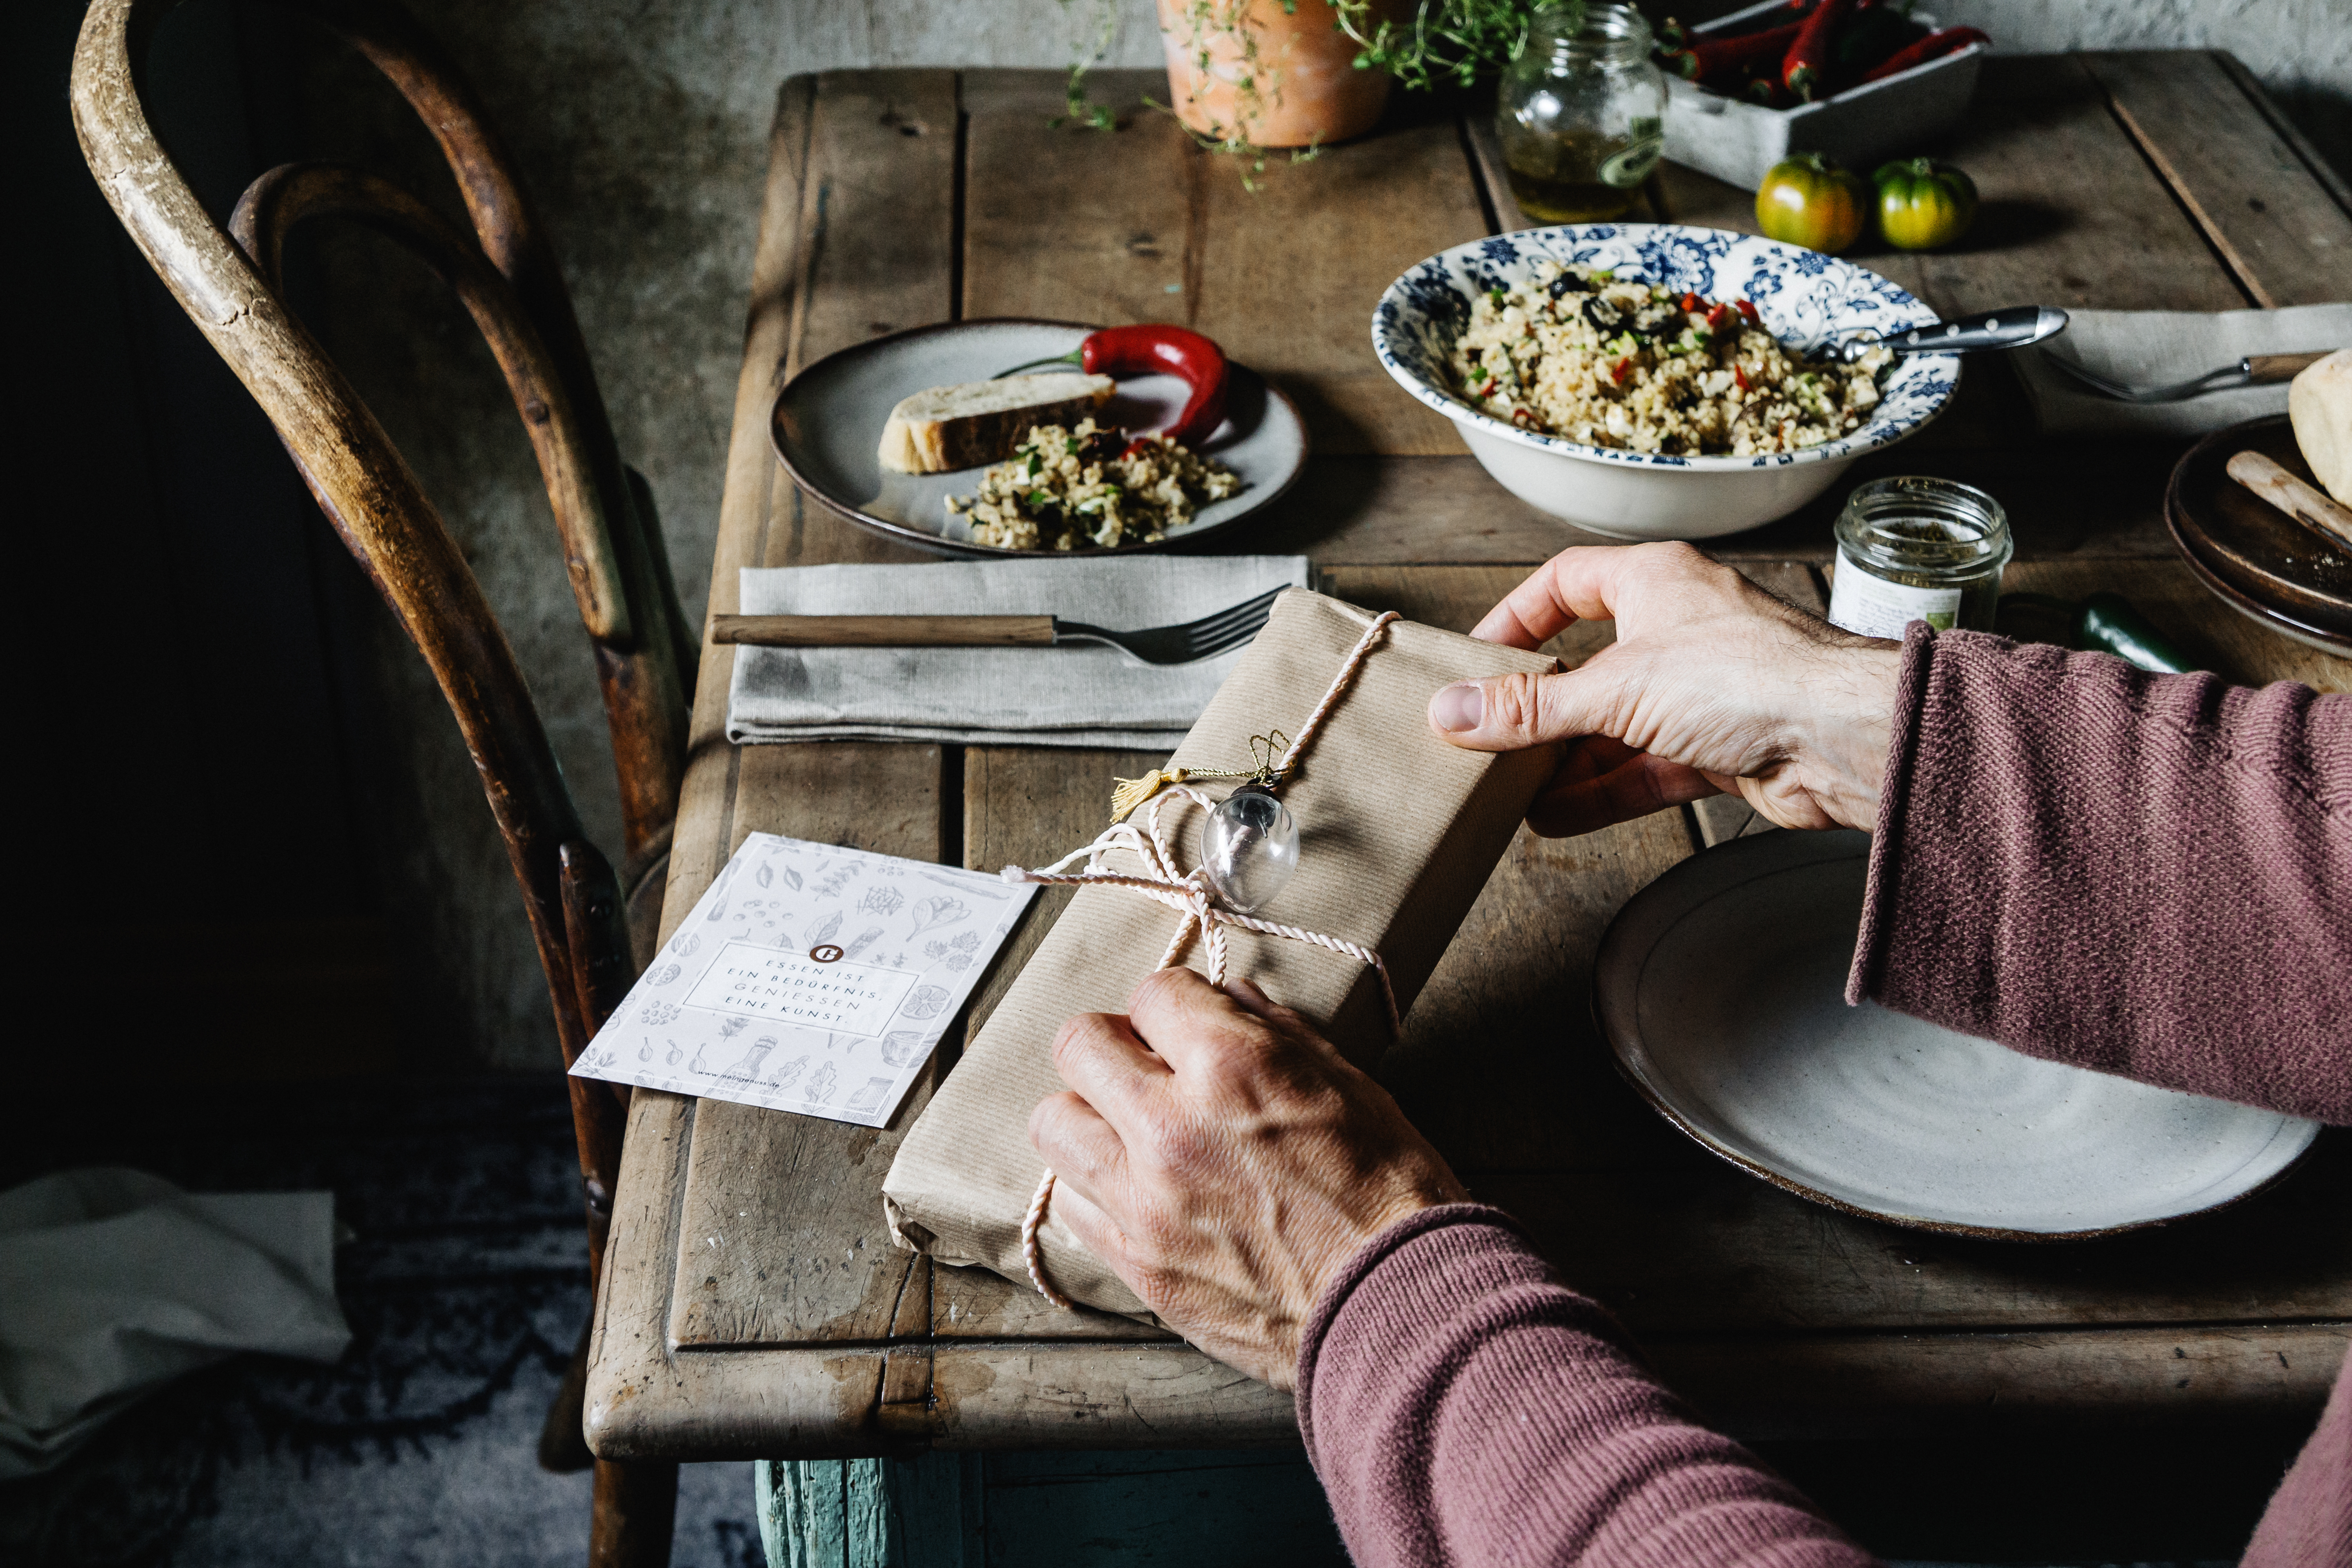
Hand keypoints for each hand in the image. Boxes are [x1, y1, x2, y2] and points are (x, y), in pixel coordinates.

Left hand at [1028, 967, 1465, 1388]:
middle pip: (1078, 1045)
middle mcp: (1170, 1128)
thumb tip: (1227, 1000)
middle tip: (1148, 1067)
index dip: (1176, 1004)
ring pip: (1055, 1124)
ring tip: (1131, 1132)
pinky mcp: (1137, 1265)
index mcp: (1231, 1068)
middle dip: (1115, 1045)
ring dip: (1090, 1115)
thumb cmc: (1388, 1192)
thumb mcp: (1349, 1084)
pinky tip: (1137, 1190)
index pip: (1153, 991)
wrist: (1396, 1308)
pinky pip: (1069, 1204)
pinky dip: (1094, 1187)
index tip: (1190, 1025)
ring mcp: (1144, 1203)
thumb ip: (1274, 1033)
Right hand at [1428, 542, 1902, 836]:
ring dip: (1565, 760)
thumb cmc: (1751, 676)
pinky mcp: (1720, 747)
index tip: (1477, 658)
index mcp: (1654, 580)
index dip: (1516, 618)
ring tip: (1510, 790)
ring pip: (1615, 724)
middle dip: (1537, 708)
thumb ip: (1531, 709)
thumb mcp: (1615, 688)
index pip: (1566, 583)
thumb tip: (1453, 712)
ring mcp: (1701, 690)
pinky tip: (1557, 816)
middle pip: (1587, 663)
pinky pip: (1645, 768)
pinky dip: (1602, 792)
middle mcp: (1678, 628)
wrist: (1844, 736)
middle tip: (1486, 738)